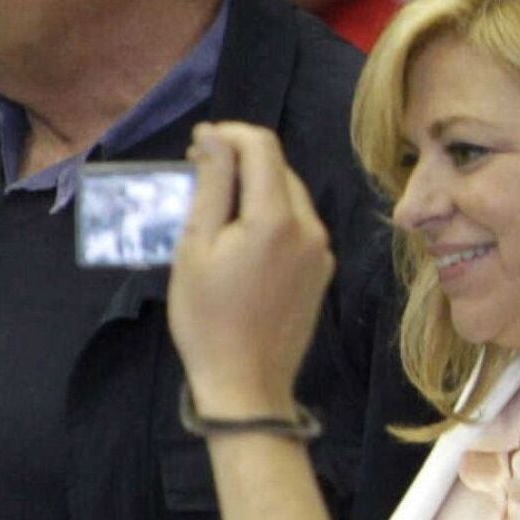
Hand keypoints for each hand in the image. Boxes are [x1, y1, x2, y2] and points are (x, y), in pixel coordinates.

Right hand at [167, 123, 334, 420]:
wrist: (247, 385)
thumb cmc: (207, 319)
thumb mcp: (195, 246)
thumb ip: (211, 184)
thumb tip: (214, 137)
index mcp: (276, 218)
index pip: (262, 146)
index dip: (229, 133)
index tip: (197, 143)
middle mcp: (310, 226)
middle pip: (278, 168)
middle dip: (240, 160)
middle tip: (199, 176)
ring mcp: (322, 249)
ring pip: (290, 195)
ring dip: (256, 188)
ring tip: (216, 209)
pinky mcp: (323, 269)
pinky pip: (298, 225)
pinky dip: (270, 216)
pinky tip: (242, 240)